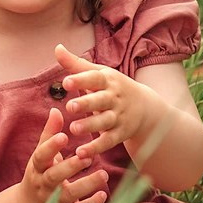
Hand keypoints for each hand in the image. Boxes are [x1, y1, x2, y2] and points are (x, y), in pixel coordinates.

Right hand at [22, 107, 108, 202]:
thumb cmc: (40, 175)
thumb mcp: (41, 156)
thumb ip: (49, 134)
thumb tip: (56, 109)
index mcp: (36, 168)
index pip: (40, 156)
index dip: (50, 147)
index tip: (64, 136)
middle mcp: (43, 186)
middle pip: (54, 177)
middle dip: (70, 167)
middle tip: (87, 157)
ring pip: (68, 195)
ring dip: (86, 185)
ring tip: (103, 174)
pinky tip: (103, 195)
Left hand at [54, 44, 158, 159]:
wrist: (146, 107)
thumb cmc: (113, 87)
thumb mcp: (99, 73)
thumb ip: (76, 64)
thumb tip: (57, 47)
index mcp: (108, 80)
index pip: (94, 79)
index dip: (81, 80)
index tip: (66, 82)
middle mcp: (114, 98)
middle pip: (100, 100)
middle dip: (86, 103)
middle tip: (70, 107)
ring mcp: (119, 116)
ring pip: (104, 122)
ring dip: (90, 126)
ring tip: (74, 129)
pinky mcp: (120, 134)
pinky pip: (108, 142)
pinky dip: (96, 148)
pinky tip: (81, 154)